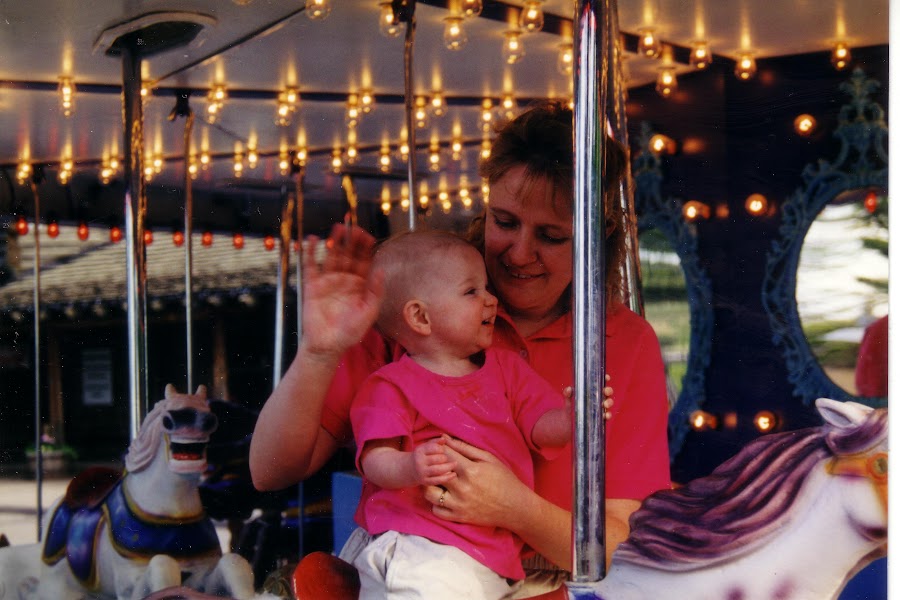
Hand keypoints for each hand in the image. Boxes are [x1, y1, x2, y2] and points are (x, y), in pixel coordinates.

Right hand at [299, 224, 382, 357]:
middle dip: (351, 240)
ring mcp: (328, 281)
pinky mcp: (312, 286)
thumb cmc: (350, 332)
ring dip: (334, 242)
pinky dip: (310, 253)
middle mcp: (344, 280)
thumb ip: (375, 291)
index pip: (364, 261)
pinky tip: (312, 240)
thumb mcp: (368, 312)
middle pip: (348, 254)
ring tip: (337, 228)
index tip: (368, 236)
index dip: (366, 248)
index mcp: (360, 285)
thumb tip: (382, 271)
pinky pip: (311, 266)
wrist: (328, 345)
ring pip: (332, 256)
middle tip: (353, 225)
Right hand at [413, 438, 456, 485]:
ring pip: (438, 470)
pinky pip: (438, 480)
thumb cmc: (422, 456)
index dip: (441, 448)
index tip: (443, 450)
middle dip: (445, 458)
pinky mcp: (425, 481)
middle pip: (438, 459)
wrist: (409, 469)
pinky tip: (454, 474)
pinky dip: (448, 477)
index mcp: (419, 451)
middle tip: (447, 458)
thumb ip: (435, 442)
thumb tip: (444, 439)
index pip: (434, 448)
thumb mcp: (425, 447)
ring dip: (449, 467)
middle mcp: (419, 462)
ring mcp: (422, 473)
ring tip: (455, 464)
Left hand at [423, 436, 529, 529]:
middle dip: (431, 464)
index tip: (438, 447)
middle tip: (434, 462)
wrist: (515, 507)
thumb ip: (465, 448)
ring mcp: (459, 504)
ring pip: (429, 493)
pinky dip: (436, 502)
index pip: (444, 454)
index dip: (438, 448)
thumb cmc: (504, 479)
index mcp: (470, 470)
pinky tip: (444, 495)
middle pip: (433, 472)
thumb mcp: (488, 458)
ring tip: (437, 480)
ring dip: (430, 484)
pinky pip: (436, 510)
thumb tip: (445, 437)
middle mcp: (462, 488)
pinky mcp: (458, 517)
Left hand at [563, 374, 613, 420]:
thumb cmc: (571, 409)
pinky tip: (606, 415)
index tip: (606, 377)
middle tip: (605, 392)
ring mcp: (600, 408)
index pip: (600, 383)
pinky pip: (607, 415)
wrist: (569, 424)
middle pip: (607, 392)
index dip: (605, 379)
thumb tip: (569, 389)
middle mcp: (598, 398)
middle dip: (608, 391)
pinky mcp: (601, 418)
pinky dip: (608, 415)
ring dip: (609, 402)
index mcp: (592, 391)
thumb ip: (567, 394)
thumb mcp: (569, 401)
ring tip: (605, 404)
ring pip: (609, 403)